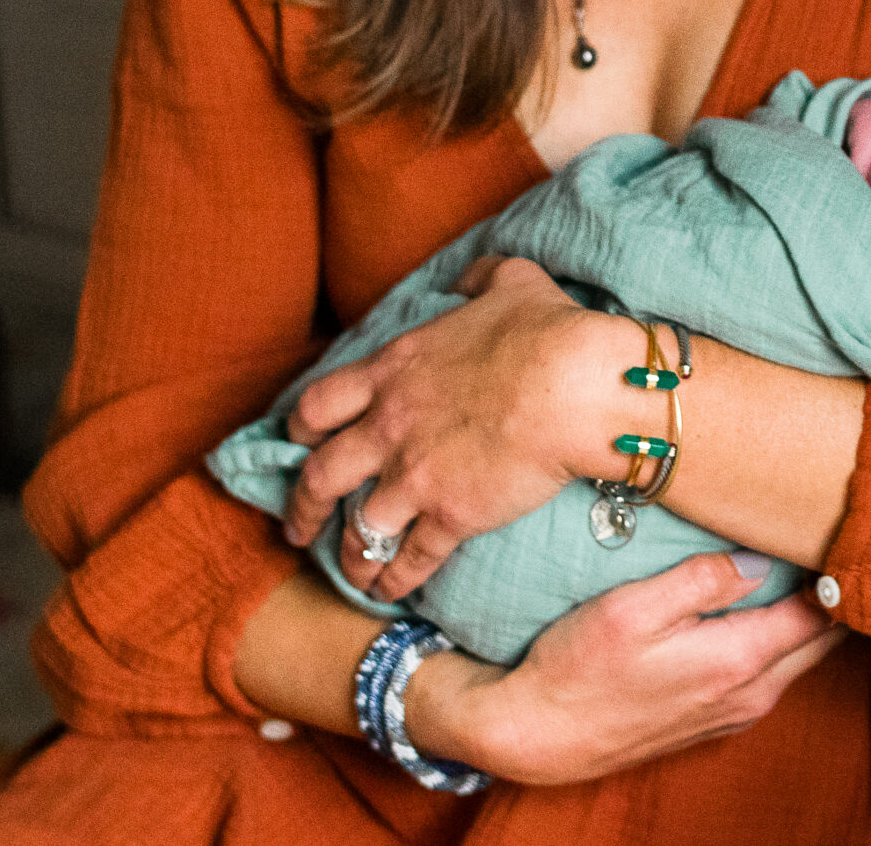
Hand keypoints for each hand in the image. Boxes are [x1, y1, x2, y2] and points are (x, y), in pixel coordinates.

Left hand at [282, 255, 632, 598]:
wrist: (573, 387)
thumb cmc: (545, 331)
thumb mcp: (509, 283)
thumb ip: (479, 279)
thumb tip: (472, 277)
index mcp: (393, 370)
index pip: (320, 403)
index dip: (302, 428)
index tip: (298, 443)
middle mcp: (388, 427)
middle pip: (321, 475)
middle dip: (303, 506)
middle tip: (297, 525)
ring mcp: (414, 477)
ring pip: (359, 527)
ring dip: (349, 553)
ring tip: (349, 571)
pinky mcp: (449, 517)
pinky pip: (408, 560)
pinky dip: (393, 580)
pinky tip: (388, 594)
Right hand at [422, 551, 849, 784]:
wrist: (538, 734)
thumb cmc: (578, 667)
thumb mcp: (633, 608)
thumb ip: (702, 580)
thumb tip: (760, 558)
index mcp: (738, 662)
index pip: (820, 614)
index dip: (837, 571)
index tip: (844, 528)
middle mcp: (749, 695)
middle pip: (820, 641)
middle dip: (832, 594)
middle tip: (835, 539)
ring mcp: (734, 712)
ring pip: (797, 660)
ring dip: (808, 619)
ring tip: (805, 565)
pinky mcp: (715, 720)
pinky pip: (770, 675)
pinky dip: (781, 642)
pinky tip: (765, 608)